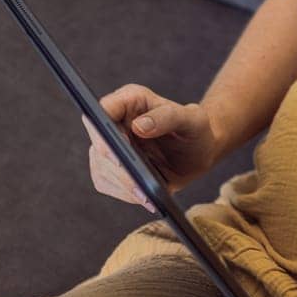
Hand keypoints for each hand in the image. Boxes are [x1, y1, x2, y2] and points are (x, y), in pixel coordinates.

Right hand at [85, 83, 221, 209]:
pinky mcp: (109, 168)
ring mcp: (108, 146)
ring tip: (147, 193)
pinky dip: (125, 192)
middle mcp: (114, 122)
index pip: (103, 109)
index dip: (105, 128)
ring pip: (102, 166)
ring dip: (123, 182)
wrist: (197, 152)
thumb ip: (168, 117)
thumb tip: (138, 126)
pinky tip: (145, 196)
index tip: (121, 146)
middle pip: (100, 143)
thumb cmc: (194, 129)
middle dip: (118, 164)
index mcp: (131, 100)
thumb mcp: (193, 119)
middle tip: (138, 181)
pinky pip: (107, 183)